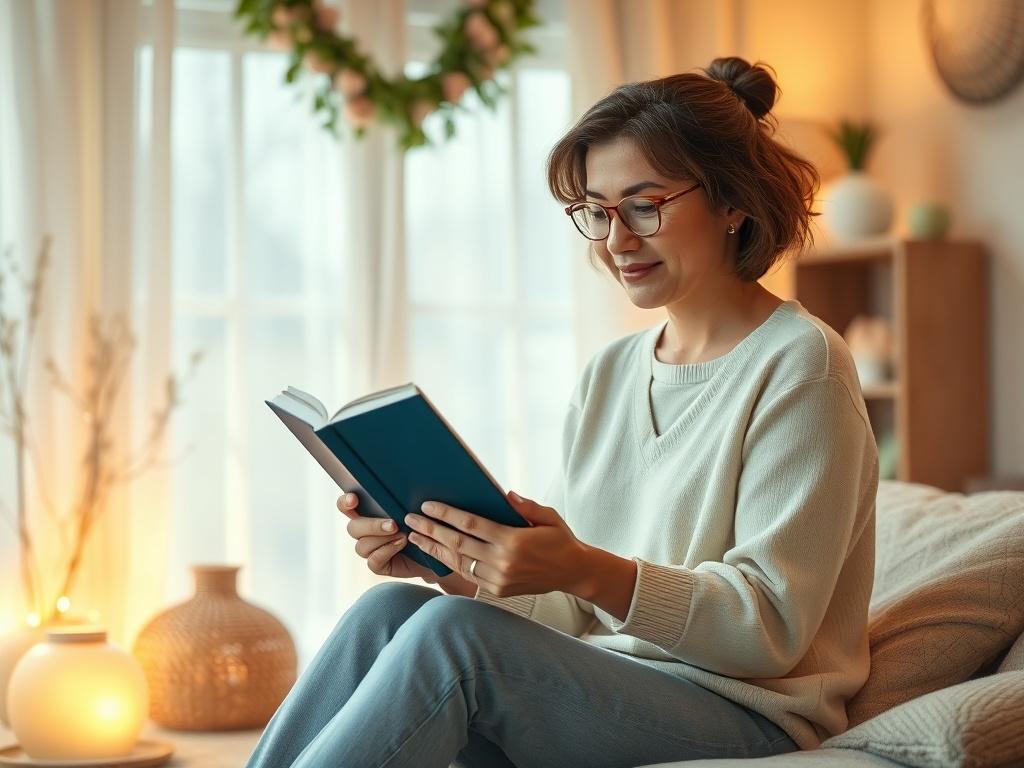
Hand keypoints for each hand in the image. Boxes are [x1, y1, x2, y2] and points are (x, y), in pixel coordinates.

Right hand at [337, 493, 437, 580]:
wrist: (437, 547)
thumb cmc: (423, 522)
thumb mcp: (412, 507)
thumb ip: (399, 499)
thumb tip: (397, 487)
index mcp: (366, 512)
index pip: (345, 506)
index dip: (345, 502)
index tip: (354, 499)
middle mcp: (364, 531)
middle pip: (353, 527)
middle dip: (372, 525)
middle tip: (393, 524)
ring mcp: (369, 549)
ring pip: (362, 545)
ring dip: (383, 539)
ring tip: (403, 535)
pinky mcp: (377, 564)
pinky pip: (373, 560)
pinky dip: (387, 551)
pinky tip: (401, 544)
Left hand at [403, 491, 590, 597]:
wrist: (573, 573)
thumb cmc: (560, 539)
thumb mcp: (548, 517)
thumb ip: (526, 506)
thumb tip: (504, 494)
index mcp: (513, 540)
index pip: (471, 524)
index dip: (446, 514)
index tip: (427, 506)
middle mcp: (503, 561)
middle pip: (458, 543)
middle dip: (431, 530)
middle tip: (410, 520)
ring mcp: (499, 579)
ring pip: (458, 562)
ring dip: (434, 548)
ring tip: (415, 537)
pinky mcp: (498, 591)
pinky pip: (468, 575)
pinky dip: (450, 563)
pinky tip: (436, 553)